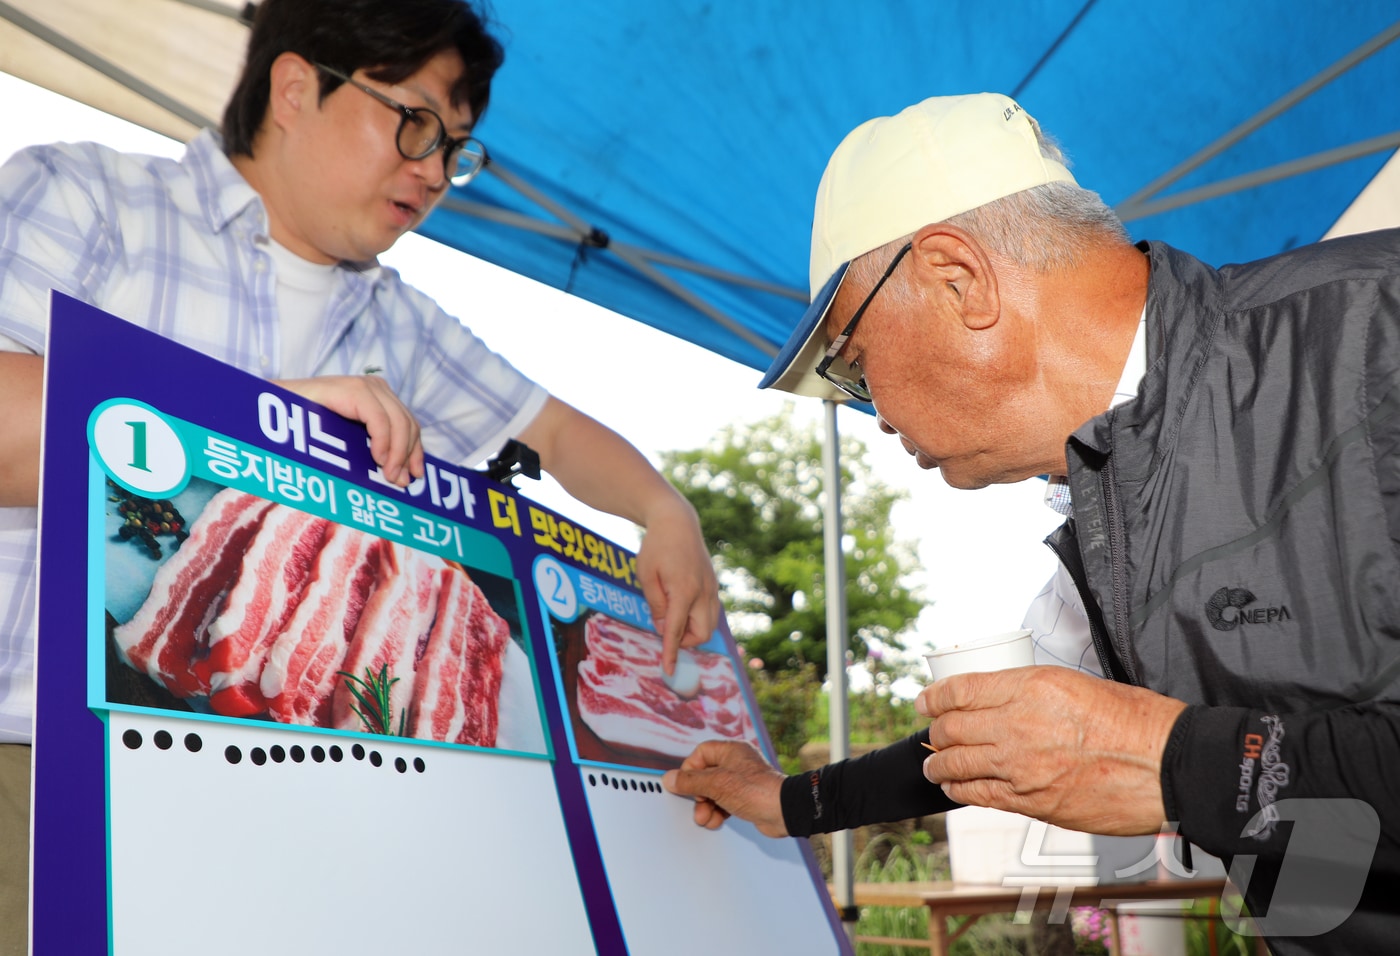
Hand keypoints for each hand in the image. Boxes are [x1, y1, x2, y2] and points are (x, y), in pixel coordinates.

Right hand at [275, 375, 423, 486]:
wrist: (264, 416)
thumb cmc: (301, 436)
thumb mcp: (344, 446)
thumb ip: (368, 453)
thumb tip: (402, 479)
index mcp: (374, 399)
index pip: (408, 423)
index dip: (415, 450)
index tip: (415, 476)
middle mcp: (372, 388)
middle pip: (408, 422)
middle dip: (408, 455)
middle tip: (401, 482)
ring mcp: (362, 386)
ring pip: (399, 421)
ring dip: (398, 452)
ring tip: (389, 476)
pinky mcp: (350, 390)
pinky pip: (379, 418)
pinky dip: (383, 440)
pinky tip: (378, 459)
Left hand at [636, 496, 719, 674]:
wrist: (678, 521)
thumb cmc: (656, 546)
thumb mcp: (646, 575)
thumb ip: (656, 604)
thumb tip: (664, 629)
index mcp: (684, 591)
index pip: (676, 631)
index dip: (671, 652)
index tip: (668, 670)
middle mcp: (703, 592)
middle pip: (701, 634)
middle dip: (684, 640)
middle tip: (666, 629)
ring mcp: (712, 588)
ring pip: (710, 625)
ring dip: (693, 630)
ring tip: (672, 616)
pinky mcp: (713, 585)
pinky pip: (711, 612)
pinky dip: (698, 618)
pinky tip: (682, 607)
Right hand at [662, 741, 787, 836]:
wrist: (784, 812)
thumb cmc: (758, 791)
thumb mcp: (716, 784)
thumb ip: (691, 782)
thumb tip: (670, 778)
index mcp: (731, 751)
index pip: (700, 754)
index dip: (690, 770)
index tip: (686, 785)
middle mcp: (737, 763)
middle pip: (705, 776)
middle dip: (699, 795)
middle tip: (699, 805)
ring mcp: (742, 781)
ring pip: (713, 792)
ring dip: (707, 807)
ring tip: (707, 818)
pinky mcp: (746, 797)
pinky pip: (724, 802)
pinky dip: (718, 811)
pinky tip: (717, 820)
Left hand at [915, 666, 1187, 834]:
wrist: (1169, 766)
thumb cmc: (1136, 722)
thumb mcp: (1077, 683)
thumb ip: (1033, 692)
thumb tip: (1002, 701)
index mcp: (1031, 687)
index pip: (961, 690)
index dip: (934, 696)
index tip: (925, 700)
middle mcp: (1018, 725)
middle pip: (952, 727)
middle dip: (935, 730)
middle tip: (932, 733)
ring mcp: (1021, 767)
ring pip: (957, 764)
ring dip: (938, 764)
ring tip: (933, 764)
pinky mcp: (1032, 802)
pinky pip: (979, 796)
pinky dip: (959, 791)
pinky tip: (954, 788)